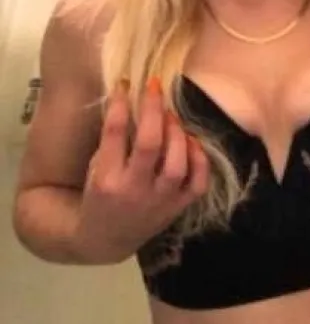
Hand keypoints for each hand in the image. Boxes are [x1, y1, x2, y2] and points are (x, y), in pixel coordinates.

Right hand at [75, 78, 207, 262]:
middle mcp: (133, 190)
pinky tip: (192, 141)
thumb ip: (114, 140)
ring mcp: (159, 202)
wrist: (106, 240)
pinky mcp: (177, 209)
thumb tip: (135, 98)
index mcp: (106, 179)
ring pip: (176, 164)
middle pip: (149, 145)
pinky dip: (200, 159)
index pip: (113, 133)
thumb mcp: (96, 168)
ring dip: (177, 133)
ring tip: (171, 116)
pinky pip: (197, 183)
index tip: (126, 83)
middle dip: (153, 111)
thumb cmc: (99, 194)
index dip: (120, 103)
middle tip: (154, 87)